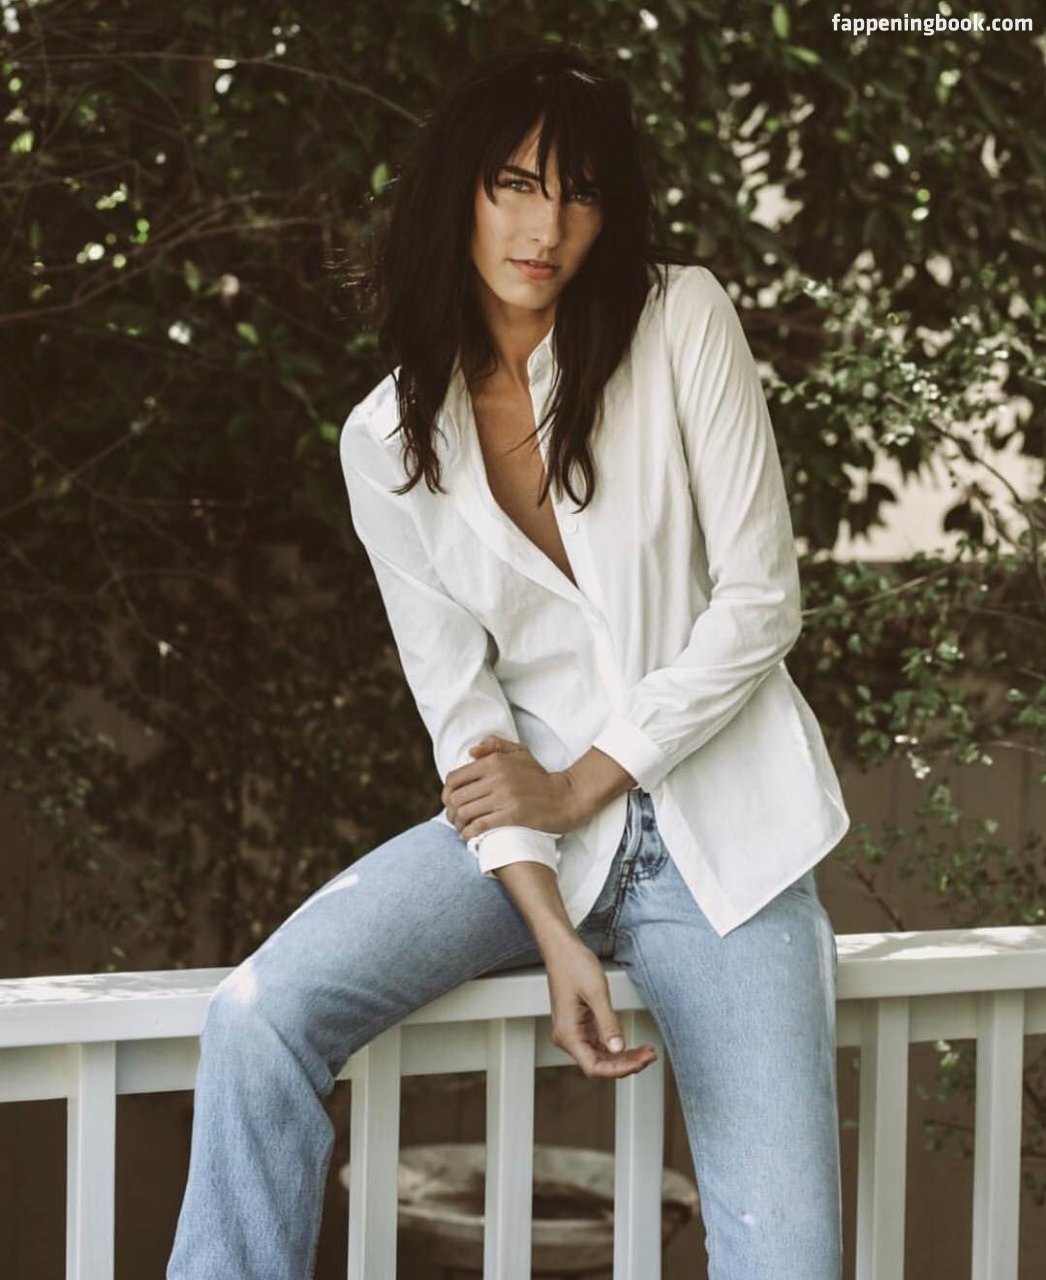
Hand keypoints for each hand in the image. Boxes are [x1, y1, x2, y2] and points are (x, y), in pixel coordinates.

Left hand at [442, 735, 584, 841]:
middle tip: (454, 820)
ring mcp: (504, 797)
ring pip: (466, 812)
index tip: (450, 803)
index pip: (455, 778)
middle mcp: (496, 777)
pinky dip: (470, 833)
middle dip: (451, 812)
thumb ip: (495, 746)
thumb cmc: (541, 777)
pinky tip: (469, 837)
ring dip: (459, 824)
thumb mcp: (520, 753)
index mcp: (494, 762)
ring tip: (462, 829)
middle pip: (457, 797)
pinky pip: (480, 825)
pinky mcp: (512, 815)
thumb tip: (471, 751)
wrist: (566, 796)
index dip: (447, 793)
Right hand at [544, 935, 657, 1078]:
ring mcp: (573, 1032)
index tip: (641, 1063)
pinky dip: (616, 1046)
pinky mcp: (579, 1025)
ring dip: (623, 1057)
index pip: (594, 1067)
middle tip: (650, 1055)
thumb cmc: (573, 964)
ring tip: (646, 1052)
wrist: (561, 948)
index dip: (620, 1069)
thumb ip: (608, 1022)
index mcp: (567, 1034)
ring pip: (600, 1056)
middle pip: (599, 1064)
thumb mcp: (596, 992)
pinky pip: (598, 1044)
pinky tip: (631, 1045)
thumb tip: (618, 1048)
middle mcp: (567, 1037)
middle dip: (626, 1063)